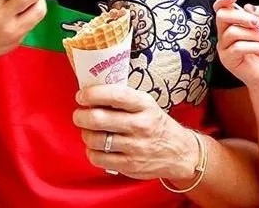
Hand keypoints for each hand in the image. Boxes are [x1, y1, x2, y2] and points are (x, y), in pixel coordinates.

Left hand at [73, 84, 200, 180]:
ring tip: (88, 131)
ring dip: (85, 134)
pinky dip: (91, 151)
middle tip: (79, 114)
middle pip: (98, 119)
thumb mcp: (146, 105)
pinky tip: (96, 147)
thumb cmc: (156, 124)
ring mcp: (135, 147)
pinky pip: (98, 158)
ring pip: (95, 139)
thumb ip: (122, 98)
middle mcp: (140, 125)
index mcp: (144, 105)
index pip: (114, 95)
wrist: (179, 153)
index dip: (92, 94)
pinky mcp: (129, 165)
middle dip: (81, 116)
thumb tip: (91, 91)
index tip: (81, 95)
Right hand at [213, 0, 258, 96]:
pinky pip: (237, 47)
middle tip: (257, 23)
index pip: (221, 9)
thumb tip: (249, 7)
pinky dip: (255, 46)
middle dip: (240, 16)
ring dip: (253, 34)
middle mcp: (224, 35)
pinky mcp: (227, 60)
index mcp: (232, 26)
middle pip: (222, 17)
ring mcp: (224, 48)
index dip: (223, 0)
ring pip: (232, 32)